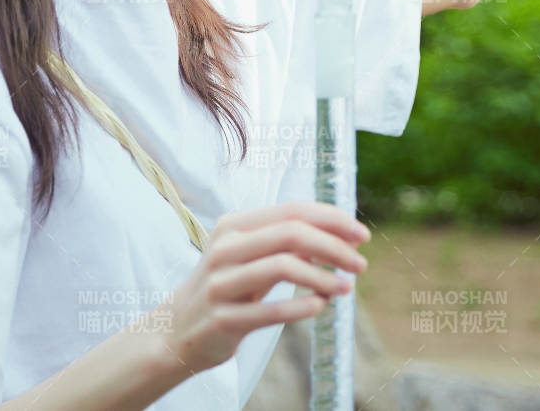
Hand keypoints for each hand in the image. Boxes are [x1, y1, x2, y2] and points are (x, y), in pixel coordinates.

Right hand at [146, 201, 369, 381]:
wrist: (177, 329)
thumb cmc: (228, 286)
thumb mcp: (252, 256)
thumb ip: (291, 244)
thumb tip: (346, 236)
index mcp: (234, 225)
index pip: (293, 211)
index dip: (332, 219)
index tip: (362, 234)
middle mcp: (224, 248)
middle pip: (291, 234)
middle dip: (334, 246)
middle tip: (361, 263)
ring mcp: (220, 283)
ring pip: (282, 267)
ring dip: (323, 276)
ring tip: (345, 287)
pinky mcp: (222, 318)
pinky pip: (269, 311)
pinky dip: (301, 307)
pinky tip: (320, 305)